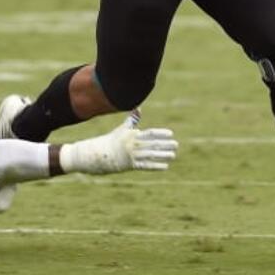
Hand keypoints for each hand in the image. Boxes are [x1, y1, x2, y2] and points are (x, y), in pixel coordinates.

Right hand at [60, 110, 178, 174]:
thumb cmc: (112, 140)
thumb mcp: (122, 129)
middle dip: (165, 144)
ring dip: (163, 155)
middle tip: (176, 144)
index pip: (149, 133)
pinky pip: (145, 166)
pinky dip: (155, 166)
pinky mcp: (130, 166)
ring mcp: (132, 156)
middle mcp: (133, 145)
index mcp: (132, 135)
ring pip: (151, 155)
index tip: (171, 134)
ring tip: (173, 155)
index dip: (161, 133)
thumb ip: (132, 120)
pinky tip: (165, 166)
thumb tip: (138, 108)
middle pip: (152, 144)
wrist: (98, 154)